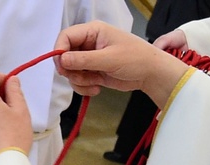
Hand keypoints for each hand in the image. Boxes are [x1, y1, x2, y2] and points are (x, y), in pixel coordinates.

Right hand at [53, 21, 188, 107]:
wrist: (150, 74)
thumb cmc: (136, 59)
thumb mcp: (109, 58)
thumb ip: (84, 59)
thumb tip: (62, 60)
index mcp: (93, 31)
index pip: (66, 36)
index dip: (59, 50)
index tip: (62, 67)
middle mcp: (89, 43)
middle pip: (65, 56)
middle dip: (70, 70)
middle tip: (79, 77)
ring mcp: (90, 59)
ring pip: (71, 71)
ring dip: (79, 81)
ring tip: (95, 83)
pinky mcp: (93, 72)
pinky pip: (79, 80)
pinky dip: (84, 87)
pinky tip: (97, 88)